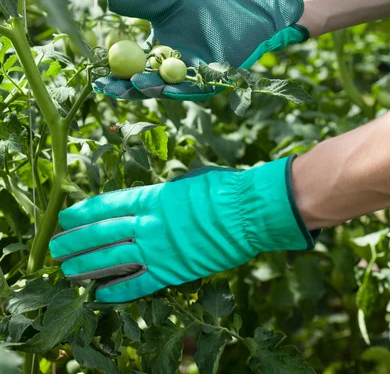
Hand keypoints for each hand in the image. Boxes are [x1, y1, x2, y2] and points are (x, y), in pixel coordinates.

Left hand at [49, 157, 316, 302]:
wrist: (247, 212)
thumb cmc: (221, 189)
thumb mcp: (186, 181)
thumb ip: (164, 193)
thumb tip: (153, 198)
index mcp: (151, 197)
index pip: (107, 206)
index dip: (83, 213)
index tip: (66, 218)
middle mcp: (148, 223)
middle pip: (102, 234)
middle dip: (75, 242)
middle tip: (55, 249)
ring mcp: (158, 249)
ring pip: (113, 260)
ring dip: (87, 266)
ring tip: (67, 272)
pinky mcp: (173, 271)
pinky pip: (140, 283)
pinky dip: (119, 290)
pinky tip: (101, 295)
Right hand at [93, 0, 307, 100]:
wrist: (240, 10)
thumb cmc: (203, 5)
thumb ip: (139, 1)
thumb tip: (107, 0)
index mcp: (155, 57)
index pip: (129, 69)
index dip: (112, 74)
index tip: (96, 74)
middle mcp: (170, 74)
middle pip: (143, 85)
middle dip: (125, 88)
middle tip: (107, 87)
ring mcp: (190, 82)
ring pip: (166, 90)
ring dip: (149, 89)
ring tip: (132, 85)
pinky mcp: (211, 85)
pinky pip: (192, 88)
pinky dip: (178, 89)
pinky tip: (165, 87)